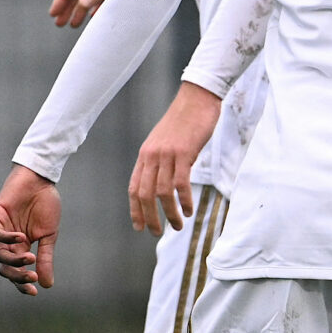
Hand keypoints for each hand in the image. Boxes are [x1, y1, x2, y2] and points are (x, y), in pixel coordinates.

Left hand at [0, 166, 59, 295]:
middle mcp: (8, 242)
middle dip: (17, 276)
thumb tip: (47, 283)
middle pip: (5, 267)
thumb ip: (46, 258)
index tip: (35, 292)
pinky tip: (22, 238)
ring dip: (13, 260)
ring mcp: (1, 230)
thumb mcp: (50, 235)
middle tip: (31, 277)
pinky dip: (7, 239)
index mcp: (21, 248)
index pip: (17, 271)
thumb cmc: (46, 205)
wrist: (41, 181)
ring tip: (30, 258)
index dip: (22, 283)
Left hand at [129, 83, 222, 235]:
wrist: (196, 99)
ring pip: (161, 192)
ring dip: (169, 213)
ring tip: (178, 226)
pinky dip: (183, 200)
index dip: (135, 210)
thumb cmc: (186, 120)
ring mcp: (166, 155)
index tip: (140, 227)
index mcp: (145, 155)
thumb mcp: (168, 142)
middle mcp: (151, 157)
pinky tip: (189, 209)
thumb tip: (171, 182)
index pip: (134, 188)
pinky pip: (180, 183)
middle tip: (157, 233)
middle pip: (144, 195)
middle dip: (150, 217)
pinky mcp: (183, 153)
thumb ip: (164, 160)